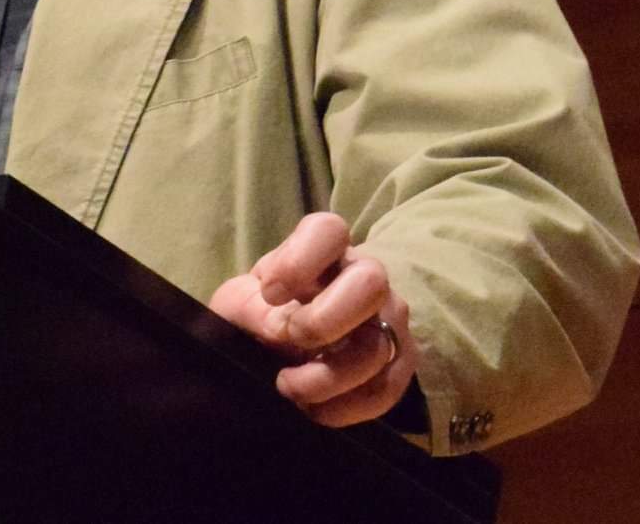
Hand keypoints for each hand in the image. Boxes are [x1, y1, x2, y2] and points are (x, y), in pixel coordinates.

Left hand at [207, 213, 416, 427]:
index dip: (298, 261)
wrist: (293, 346)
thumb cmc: (265, 310)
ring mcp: (389, 320)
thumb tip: (275, 328)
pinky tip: (314, 409)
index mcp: (324, 249)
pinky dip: (344, 407)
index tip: (270, 292)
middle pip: (370, 283)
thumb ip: (245, 307)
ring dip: (327, 377)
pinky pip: (384, 390)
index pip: (329, 231)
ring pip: (377, 346)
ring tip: (289, 386)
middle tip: (290, 338)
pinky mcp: (399, 364)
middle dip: (324, 320)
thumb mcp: (240, 301)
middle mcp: (365, 276)